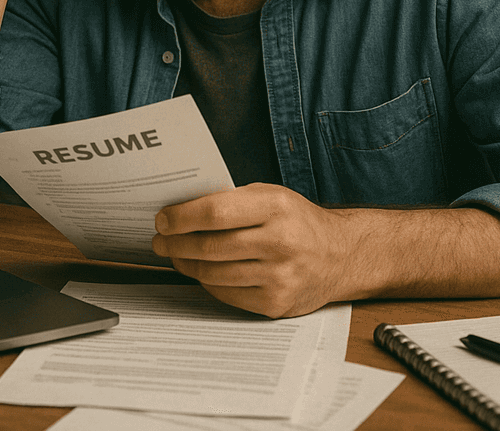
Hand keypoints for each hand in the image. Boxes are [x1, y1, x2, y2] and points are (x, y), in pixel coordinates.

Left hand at [153, 183, 341, 317]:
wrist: (339, 256)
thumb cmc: (298, 221)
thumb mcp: (271, 196)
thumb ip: (233, 201)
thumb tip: (183, 208)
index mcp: (275, 207)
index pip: (215, 212)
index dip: (182, 217)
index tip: (163, 219)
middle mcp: (279, 242)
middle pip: (210, 246)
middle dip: (175, 244)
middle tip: (160, 240)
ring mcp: (279, 276)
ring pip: (213, 273)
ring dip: (186, 264)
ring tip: (175, 255)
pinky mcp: (275, 303)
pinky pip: (226, 294)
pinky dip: (207, 283)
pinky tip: (201, 272)